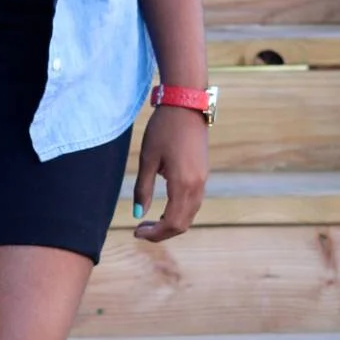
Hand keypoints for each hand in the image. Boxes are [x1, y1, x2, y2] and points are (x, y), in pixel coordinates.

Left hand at [132, 105, 208, 240]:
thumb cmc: (163, 129)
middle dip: (162, 232)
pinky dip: (179, 212)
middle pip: (183, 223)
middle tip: (140, 230)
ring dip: (171, 223)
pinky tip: (163, 209)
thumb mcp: (147, 159)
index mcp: (183, 184)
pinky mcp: (203, 174)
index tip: (136, 232)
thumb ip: (143, 189)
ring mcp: (203, 180)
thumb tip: (138, 214)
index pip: (172, 223)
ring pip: (190, 215)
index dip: (154, 234)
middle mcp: (197, 186)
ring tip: (149, 222)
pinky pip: (193, 203)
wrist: (186, 105)